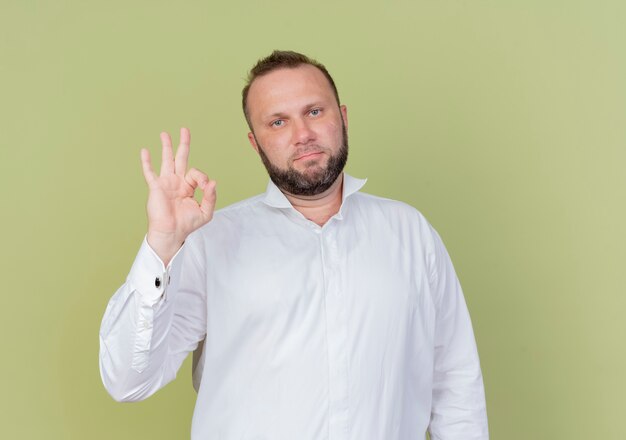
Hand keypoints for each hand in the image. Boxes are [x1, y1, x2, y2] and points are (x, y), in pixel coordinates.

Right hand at [140, 127, 216, 264]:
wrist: (172, 233)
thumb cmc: (187, 224)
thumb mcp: (205, 212)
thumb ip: (211, 197)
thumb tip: (213, 182)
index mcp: (189, 186)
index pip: (197, 173)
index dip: (203, 178)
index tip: (206, 187)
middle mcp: (177, 182)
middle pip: (181, 158)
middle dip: (183, 144)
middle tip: (185, 130)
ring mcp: (166, 183)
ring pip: (166, 160)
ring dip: (166, 146)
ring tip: (165, 133)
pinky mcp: (156, 187)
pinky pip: (150, 172)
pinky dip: (146, 161)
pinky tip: (145, 150)